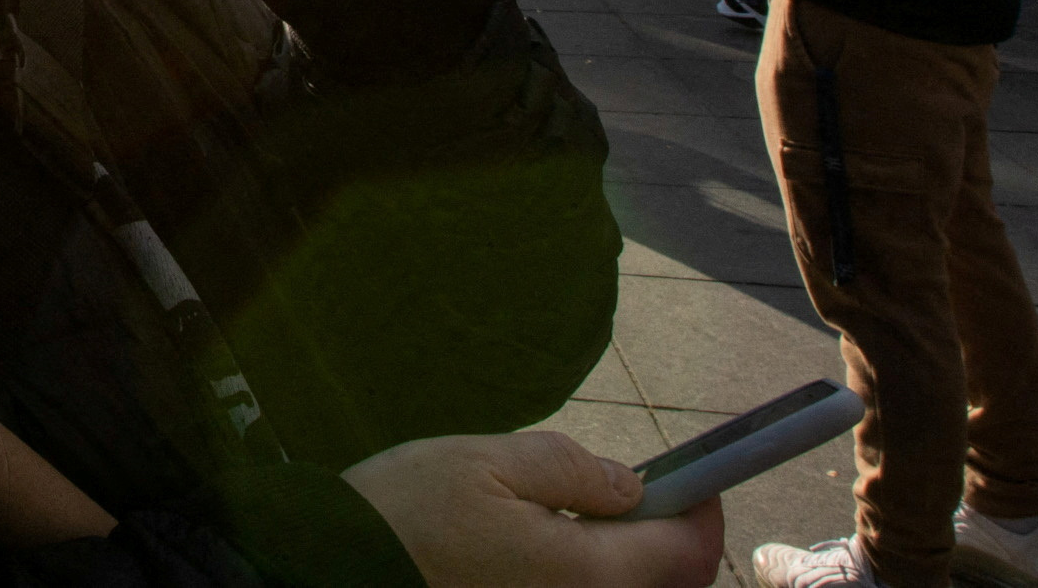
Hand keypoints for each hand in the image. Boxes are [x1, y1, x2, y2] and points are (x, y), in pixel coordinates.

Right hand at [343, 431, 722, 587]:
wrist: (335, 572)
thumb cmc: (407, 515)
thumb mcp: (487, 462)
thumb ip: (569, 469)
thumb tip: (629, 486)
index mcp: (584, 574)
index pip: (687, 552)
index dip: (702, 510)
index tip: (693, 480)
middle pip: (665, 585)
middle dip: (665, 540)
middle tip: (633, 497)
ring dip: (624, 562)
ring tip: (580, 521)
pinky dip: (587, 577)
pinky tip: (546, 550)